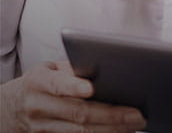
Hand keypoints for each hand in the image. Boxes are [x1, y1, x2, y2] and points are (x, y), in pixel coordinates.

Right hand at [0, 60, 145, 132]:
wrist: (10, 107)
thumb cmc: (40, 81)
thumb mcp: (49, 68)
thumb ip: (72, 69)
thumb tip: (104, 68)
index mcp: (39, 82)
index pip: (58, 85)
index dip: (73, 87)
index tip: (92, 88)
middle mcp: (40, 106)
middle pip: (78, 113)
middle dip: (110, 114)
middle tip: (136, 113)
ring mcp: (43, 127)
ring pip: (80, 131)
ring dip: (111, 129)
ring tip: (135, 124)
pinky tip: (120, 132)